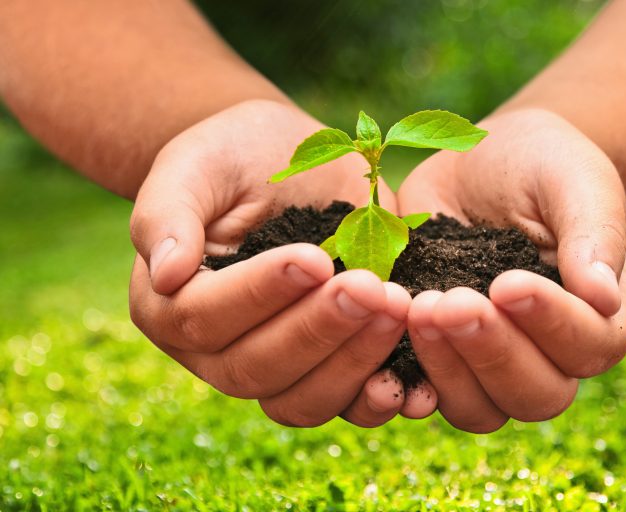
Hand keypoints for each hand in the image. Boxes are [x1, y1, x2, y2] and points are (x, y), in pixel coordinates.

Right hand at [129, 99, 435, 426]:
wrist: (287, 162)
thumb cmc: (232, 156)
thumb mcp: (194, 166)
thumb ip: (166, 213)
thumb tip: (165, 274)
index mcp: (170, 306)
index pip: (206, 317)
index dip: (260, 294)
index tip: (312, 257)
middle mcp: (217, 351)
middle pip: (258, 369)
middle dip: (318, 330)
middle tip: (369, 288)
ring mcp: (275, 365)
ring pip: (304, 399)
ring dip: (354, 364)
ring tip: (398, 310)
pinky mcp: (327, 363)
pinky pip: (347, 403)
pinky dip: (381, 397)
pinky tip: (417, 380)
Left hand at [397, 108, 625, 431]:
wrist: (484, 160)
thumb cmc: (543, 164)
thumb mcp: (575, 180)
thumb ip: (594, 234)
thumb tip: (603, 298)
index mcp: (599, 316)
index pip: (589, 346)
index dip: (550, 324)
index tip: (507, 282)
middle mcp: (550, 354)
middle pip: (535, 394)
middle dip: (491, 353)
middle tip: (449, 302)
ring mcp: (489, 360)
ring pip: (479, 408)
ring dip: (446, 369)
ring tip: (417, 309)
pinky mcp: (440, 353)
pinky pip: (425, 392)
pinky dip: (403, 380)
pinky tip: (380, 349)